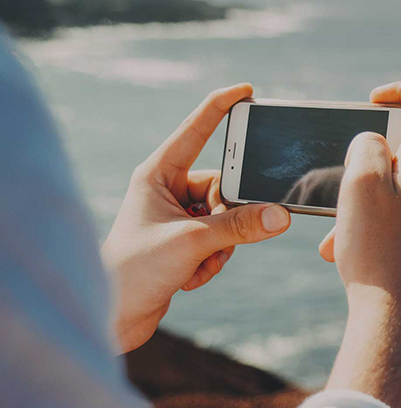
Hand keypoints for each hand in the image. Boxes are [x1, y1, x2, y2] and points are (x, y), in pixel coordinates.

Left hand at [103, 84, 290, 352]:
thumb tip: (281, 216)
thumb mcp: (193, 243)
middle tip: (215, 240)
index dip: (221, 108)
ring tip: (194, 265)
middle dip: (228, 218)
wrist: (113, 317)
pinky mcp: (184, 241)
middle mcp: (167, 190)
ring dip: (221, 246)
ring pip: (226, 218)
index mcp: (158, 174)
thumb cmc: (135, 271)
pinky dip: (212, 261)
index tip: (247, 91)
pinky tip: (188, 278)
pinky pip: (220, 241)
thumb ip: (240, 227)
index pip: (196, 131)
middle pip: (225, 187)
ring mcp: (177, 216)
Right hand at [319, 82, 400, 407]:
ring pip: (395, 194)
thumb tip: (376, 142)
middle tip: (337, 192)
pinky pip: (399, 223)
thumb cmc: (377, 254)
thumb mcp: (360, 187)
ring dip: (361, 206)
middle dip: (364, 166)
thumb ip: (368, 148)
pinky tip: (347, 255)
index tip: (373, 99)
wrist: (398, 324)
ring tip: (336, 239)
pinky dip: (372, 229)